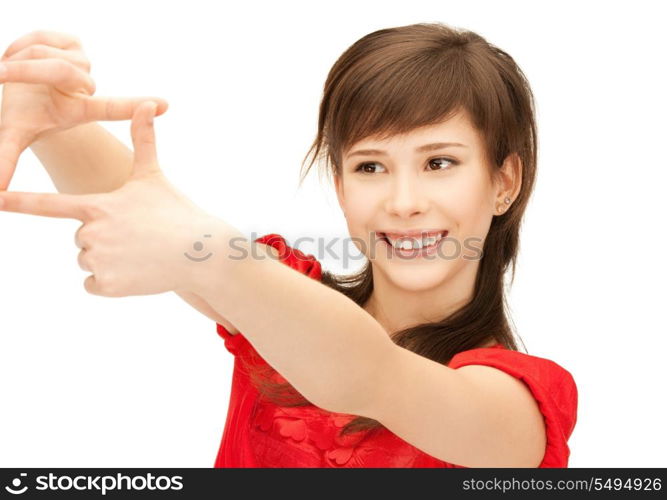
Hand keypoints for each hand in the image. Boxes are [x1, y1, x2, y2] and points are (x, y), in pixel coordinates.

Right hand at [0, 30, 168, 189]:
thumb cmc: (21, 115)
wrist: (16, 89)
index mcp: (80, 111)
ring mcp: (82, 63)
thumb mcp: (14, 134)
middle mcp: (86, 86)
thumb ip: (4, 159)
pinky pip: (41, 37)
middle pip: (58, 70)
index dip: (131, 106)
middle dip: (22, 71)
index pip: (109, 108)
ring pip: (45, 52)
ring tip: (9, 73)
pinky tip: (16, 58)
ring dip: (18, 60)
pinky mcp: (72, 42)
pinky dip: (19, 46)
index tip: (165, 105)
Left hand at [0, 101, 217, 296]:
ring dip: (108, 259)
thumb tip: (149, 101)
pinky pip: (93, 284)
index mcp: (97, 206)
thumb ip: (143, 139)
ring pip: (87, 261)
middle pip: (80, 237)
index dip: (15, 203)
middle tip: (136, 235)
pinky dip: (111, 281)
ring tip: (139, 253)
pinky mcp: (107, 284)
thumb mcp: (154, 175)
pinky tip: (136, 271)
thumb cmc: (177, 210)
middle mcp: (90, 233)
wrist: (200, 251)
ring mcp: (98, 260)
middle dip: (103, 237)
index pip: (45, 205)